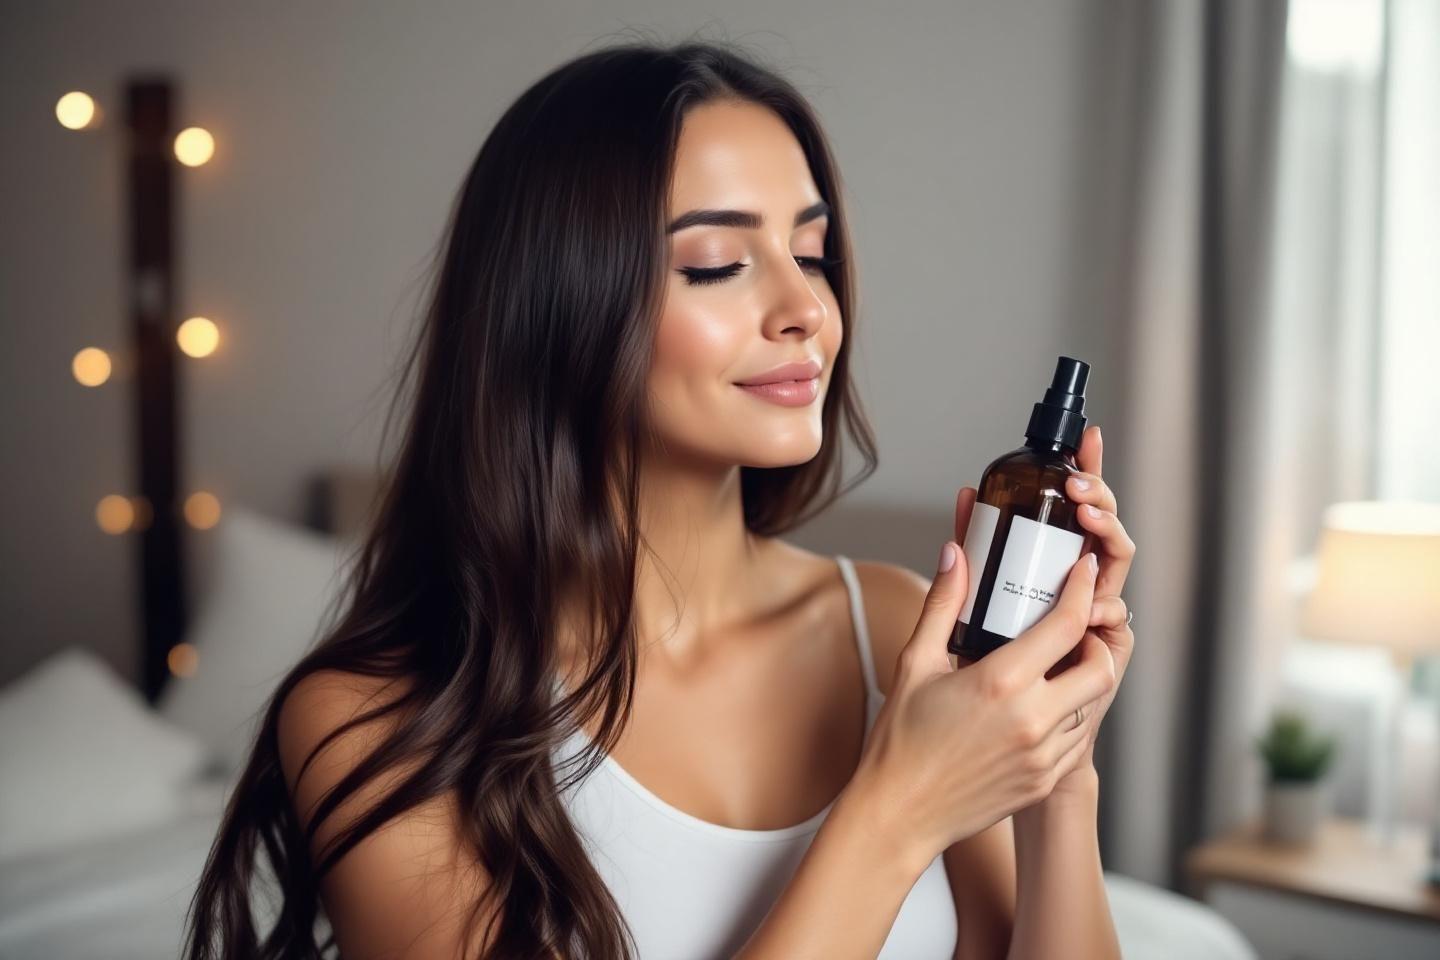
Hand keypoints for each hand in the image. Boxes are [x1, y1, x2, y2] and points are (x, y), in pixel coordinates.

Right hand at [854, 534, 1116, 865]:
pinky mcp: (1044, 781)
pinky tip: (1042, 707)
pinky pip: (1078, 741)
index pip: (1066, 626)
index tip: (1082, 570)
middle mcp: (1032, 720)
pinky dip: (1070, 717)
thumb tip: (954, 554)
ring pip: (1093, 706)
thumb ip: (942, 604)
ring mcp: (1043, 756)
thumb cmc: (900, 739)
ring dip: (1084, 680)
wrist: (899, 813)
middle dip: (1097, 640)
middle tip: (1077, 627)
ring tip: (1058, 666)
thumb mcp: (915, 663)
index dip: (1081, 591)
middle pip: (1100, 667)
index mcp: (1001, 683)